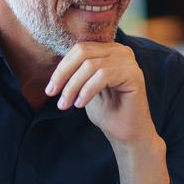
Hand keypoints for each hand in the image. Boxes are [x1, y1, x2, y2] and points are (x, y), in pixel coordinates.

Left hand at [46, 42, 167, 183]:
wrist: (127, 134)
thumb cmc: (107, 112)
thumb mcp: (85, 88)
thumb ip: (76, 72)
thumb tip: (55, 67)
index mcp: (109, 50)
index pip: (79, 49)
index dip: (61, 68)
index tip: (50, 89)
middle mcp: (120, 51)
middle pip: (83, 53)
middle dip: (63, 74)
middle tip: (53, 94)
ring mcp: (129, 62)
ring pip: (90, 65)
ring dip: (73, 86)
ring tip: (65, 105)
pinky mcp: (134, 75)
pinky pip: (103, 76)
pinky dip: (87, 90)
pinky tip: (80, 104)